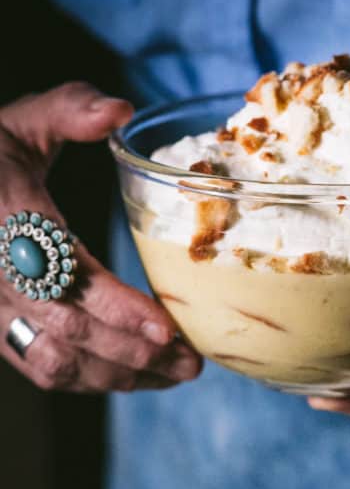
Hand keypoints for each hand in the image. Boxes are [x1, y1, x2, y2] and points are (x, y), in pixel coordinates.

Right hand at [0, 82, 201, 391]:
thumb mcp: (18, 120)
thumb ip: (68, 109)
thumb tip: (120, 110)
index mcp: (6, 217)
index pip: (66, 275)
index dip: (118, 308)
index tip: (168, 327)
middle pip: (69, 331)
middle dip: (136, 353)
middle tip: (192, 362)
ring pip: (55, 361)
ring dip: (120, 376)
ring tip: (175, 374)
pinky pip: (41, 367)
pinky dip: (91, 380)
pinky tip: (135, 375)